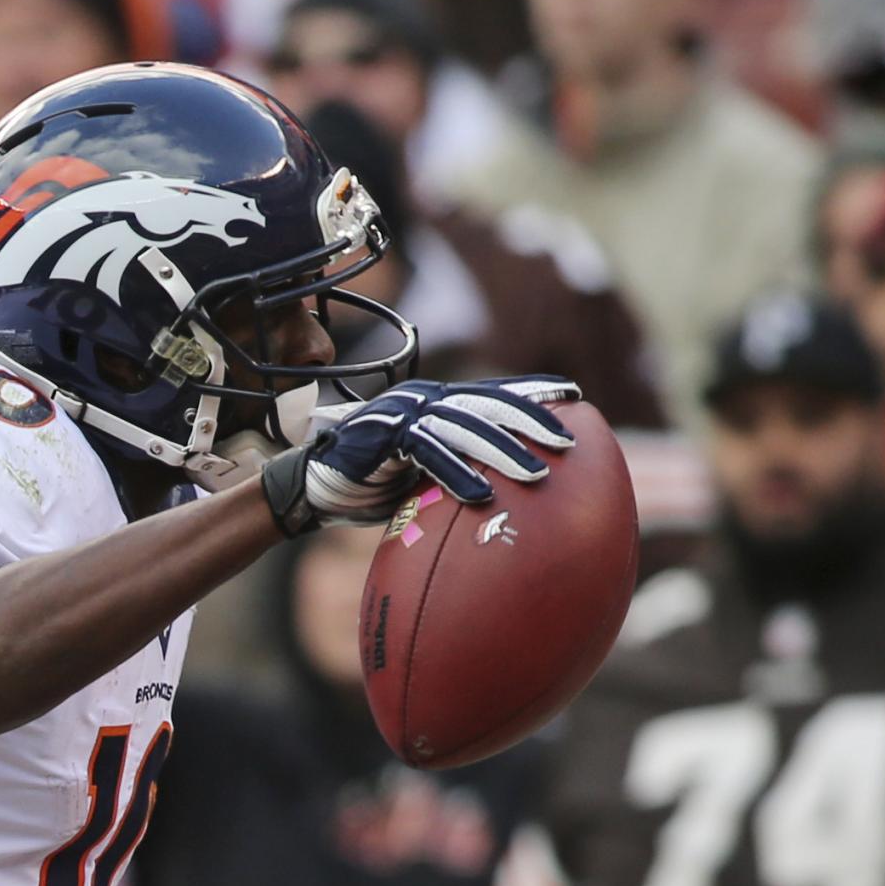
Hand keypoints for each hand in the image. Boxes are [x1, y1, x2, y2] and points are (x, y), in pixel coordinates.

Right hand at [263, 376, 578, 533]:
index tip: (574, 397)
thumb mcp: (418, 474)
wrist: (309, 488)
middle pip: (487, 404)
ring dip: (504, 452)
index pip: (492, 390)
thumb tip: (503, 494)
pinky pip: (429, 454)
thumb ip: (454, 468)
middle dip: (530, 420)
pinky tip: (484, 495)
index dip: (532, 390)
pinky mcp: (383, 436)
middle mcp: (422, 399)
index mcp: (435, 402)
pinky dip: (458, 474)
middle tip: (566, 443)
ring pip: (464, 427)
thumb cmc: (368, 487)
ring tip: (537, 476)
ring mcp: (402, 413)